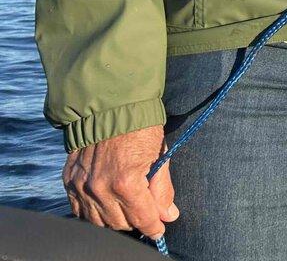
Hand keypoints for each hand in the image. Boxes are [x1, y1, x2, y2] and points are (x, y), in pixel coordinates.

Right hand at [63, 125, 178, 238]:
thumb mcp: (159, 155)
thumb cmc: (140, 128)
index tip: (160, 229)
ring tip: (129, 209)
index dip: (154, 227)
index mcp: (126, 182)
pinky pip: (80, 211)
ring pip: (99, 221)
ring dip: (116, 219)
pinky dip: (94, 213)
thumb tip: (168, 215)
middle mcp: (99, 188)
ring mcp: (81, 187)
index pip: (142, 219)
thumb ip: (163, 189)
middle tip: (147, 214)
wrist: (110, 106)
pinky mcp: (69, 182)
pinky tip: (107, 206)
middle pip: (121, 223)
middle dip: (137, 221)